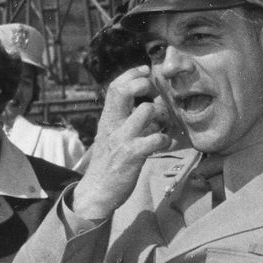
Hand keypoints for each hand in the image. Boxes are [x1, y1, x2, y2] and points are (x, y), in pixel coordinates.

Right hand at [68, 66, 172, 220]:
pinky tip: (165, 143)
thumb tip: (144, 108)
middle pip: (124, 91)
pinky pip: (155, 139)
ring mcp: (122, 139)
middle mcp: (113, 125)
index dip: (132, 73)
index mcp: (107, 119)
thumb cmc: (108, 164)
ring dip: (161, 114)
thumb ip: (123, 121)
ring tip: (163, 124)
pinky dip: (165, 139)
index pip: (115, 87)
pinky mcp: (132, 155)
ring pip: (145, 111)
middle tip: (155, 93)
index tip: (146, 70)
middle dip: (143, 84)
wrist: (97, 191)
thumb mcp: (110, 137)